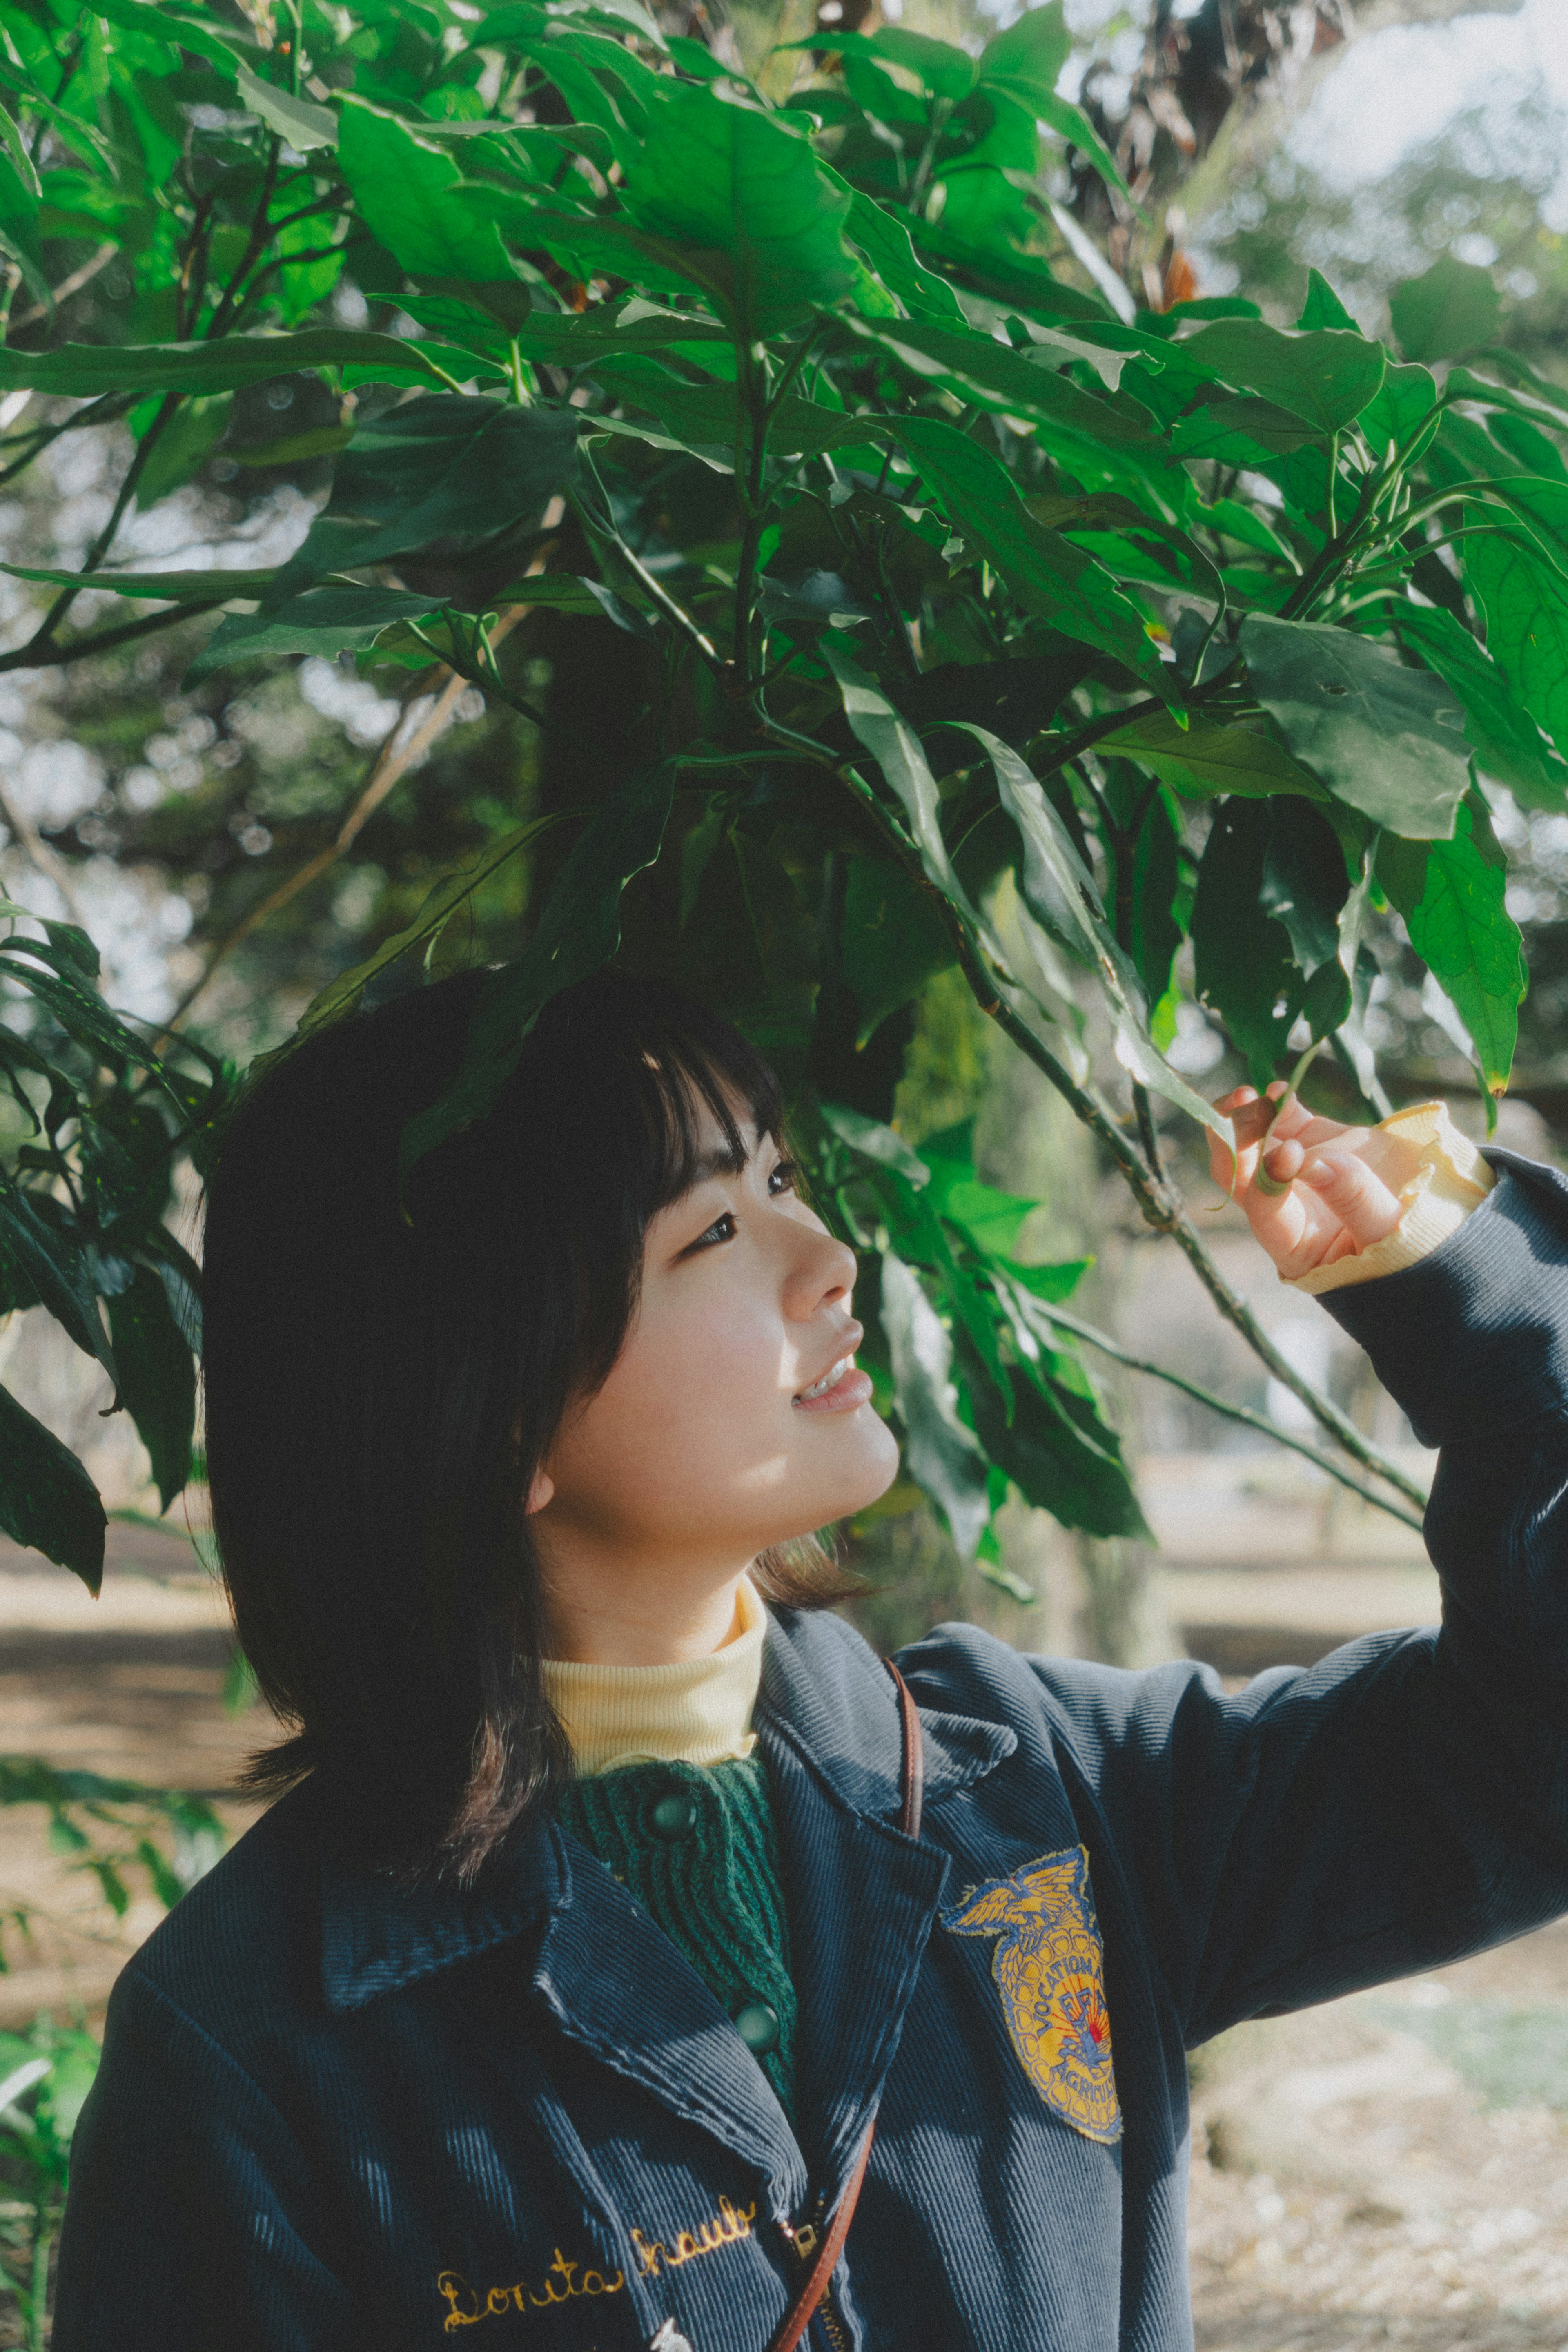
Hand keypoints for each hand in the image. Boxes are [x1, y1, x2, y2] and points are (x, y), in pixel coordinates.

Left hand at [1208, 1084, 1412, 1279]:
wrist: (1432, 1216)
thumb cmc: (1409, 1242)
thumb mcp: (1388, 1231)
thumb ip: (1353, 1201)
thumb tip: (1315, 1164)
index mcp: (1295, 1244)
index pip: (1266, 1212)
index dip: (1269, 1181)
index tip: (1290, 1153)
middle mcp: (1281, 1207)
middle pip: (1241, 1177)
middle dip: (1237, 1144)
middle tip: (1247, 1113)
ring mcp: (1290, 1171)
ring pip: (1249, 1143)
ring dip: (1243, 1118)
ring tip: (1249, 1096)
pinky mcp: (1308, 1141)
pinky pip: (1282, 1120)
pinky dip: (1278, 1103)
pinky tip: (1281, 1090)